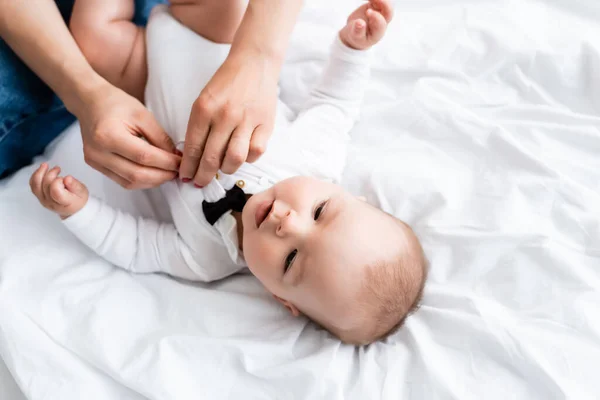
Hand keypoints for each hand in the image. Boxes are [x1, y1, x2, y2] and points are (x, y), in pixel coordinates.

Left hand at [30, 163, 88, 219]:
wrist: (73, 208)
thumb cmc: (78, 199)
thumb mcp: (82, 192)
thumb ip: (75, 185)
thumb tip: (67, 178)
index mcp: (64, 202)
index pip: (55, 191)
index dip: (58, 181)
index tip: (64, 178)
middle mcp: (51, 202)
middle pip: (45, 185)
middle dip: (51, 173)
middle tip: (58, 169)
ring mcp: (44, 200)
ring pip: (36, 185)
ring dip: (40, 172)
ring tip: (46, 165)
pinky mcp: (39, 197)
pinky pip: (33, 185)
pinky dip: (35, 176)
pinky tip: (41, 170)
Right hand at [76, 83, 180, 189]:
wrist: (90, 102)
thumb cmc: (116, 104)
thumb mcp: (143, 115)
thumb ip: (160, 138)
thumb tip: (175, 157)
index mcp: (108, 135)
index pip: (144, 157)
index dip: (166, 162)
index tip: (181, 162)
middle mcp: (98, 152)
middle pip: (136, 174)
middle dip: (162, 176)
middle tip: (178, 171)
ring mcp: (94, 161)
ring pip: (130, 182)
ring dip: (153, 181)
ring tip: (168, 174)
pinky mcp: (95, 166)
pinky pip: (122, 181)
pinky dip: (141, 181)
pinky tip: (154, 174)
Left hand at [179, 52, 277, 186]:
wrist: (254, 63)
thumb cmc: (226, 83)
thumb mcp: (204, 100)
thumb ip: (199, 126)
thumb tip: (194, 157)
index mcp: (204, 109)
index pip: (193, 147)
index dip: (188, 167)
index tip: (185, 177)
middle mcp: (225, 116)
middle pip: (211, 158)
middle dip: (203, 175)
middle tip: (200, 182)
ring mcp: (247, 120)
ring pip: (234, 158)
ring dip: (226, 169)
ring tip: (222, 168)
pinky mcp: (266, 123)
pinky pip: (256, 151)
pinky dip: (248, 158)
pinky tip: (243, 155)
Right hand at [339, 0, 393, 50]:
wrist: (357, 31)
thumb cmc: (358, 37)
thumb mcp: (356, 37)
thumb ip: (358, 31)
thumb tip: (359, 23)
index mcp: (378, 31)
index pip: (381, 23)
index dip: (376, 17)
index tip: (368, 12)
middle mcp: (382, 21)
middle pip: (389, 11)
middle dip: (384, 4)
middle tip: (373, 0)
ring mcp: (379, 12)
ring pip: (384, 3)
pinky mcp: (375, 5)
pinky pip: (377, 0)